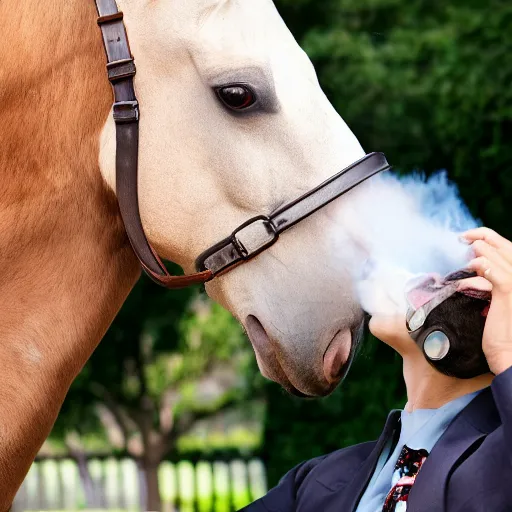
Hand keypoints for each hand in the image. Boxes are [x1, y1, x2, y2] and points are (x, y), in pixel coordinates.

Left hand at [463, 227, 511, 374]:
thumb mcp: (499, 300)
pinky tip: (468, 268)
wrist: (509, 355)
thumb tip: (475, 263)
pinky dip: (479, 265)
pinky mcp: (508, 292)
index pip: (508, 248)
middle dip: (481, 236)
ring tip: (464, 253)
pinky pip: (491, 270)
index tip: (469, 237)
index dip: (489, 238)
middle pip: (505, 246)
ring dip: (477, 251)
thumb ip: (493, 281)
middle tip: (461, 237)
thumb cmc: (502, 330)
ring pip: (496, 255)